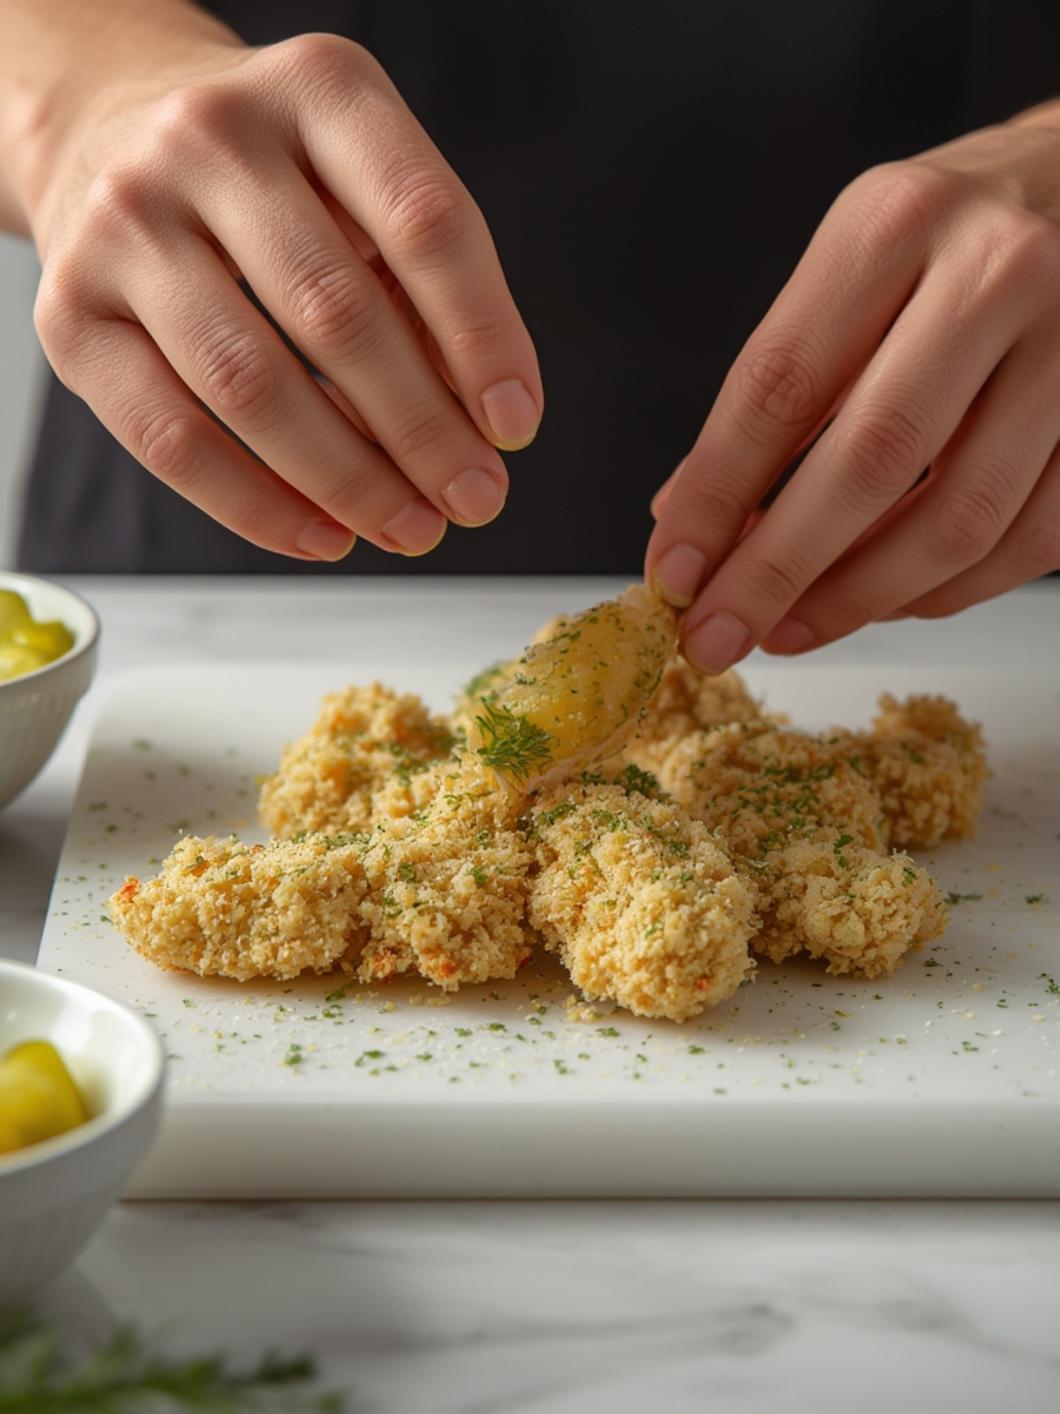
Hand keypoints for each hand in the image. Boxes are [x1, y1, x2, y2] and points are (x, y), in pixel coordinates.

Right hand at [23, 29, 541, 559]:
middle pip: (336, 312)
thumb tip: (480, 426)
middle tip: (475, 498)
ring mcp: (126, 222)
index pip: (423, 221)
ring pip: (249, 384)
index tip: (516, 424)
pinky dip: (258, 506)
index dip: (482, 336)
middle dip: (423, 429)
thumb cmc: (275, 180)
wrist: (111, 127)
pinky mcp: (70, 311)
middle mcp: (210, 138)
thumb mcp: (364, 188)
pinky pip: (171, 436)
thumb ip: (424, 287)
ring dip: (348, 480)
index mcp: (317, 89)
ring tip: (411, 528)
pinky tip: (325, 536)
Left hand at [646, 108, 1059, 669]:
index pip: (779, 384)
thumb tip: (687, 517)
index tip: (672, 572)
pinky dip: (944, 592)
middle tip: (716, 634)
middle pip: (869, 462)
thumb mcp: (850, 263)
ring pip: (958, 521)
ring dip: (859, 599)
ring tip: (788, 628)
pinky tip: (886, 600)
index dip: (715, 496)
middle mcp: (993, 275)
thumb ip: (777, 381)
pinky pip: (1027, 542)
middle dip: (776, 571)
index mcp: (896, 223)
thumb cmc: (955, 232)